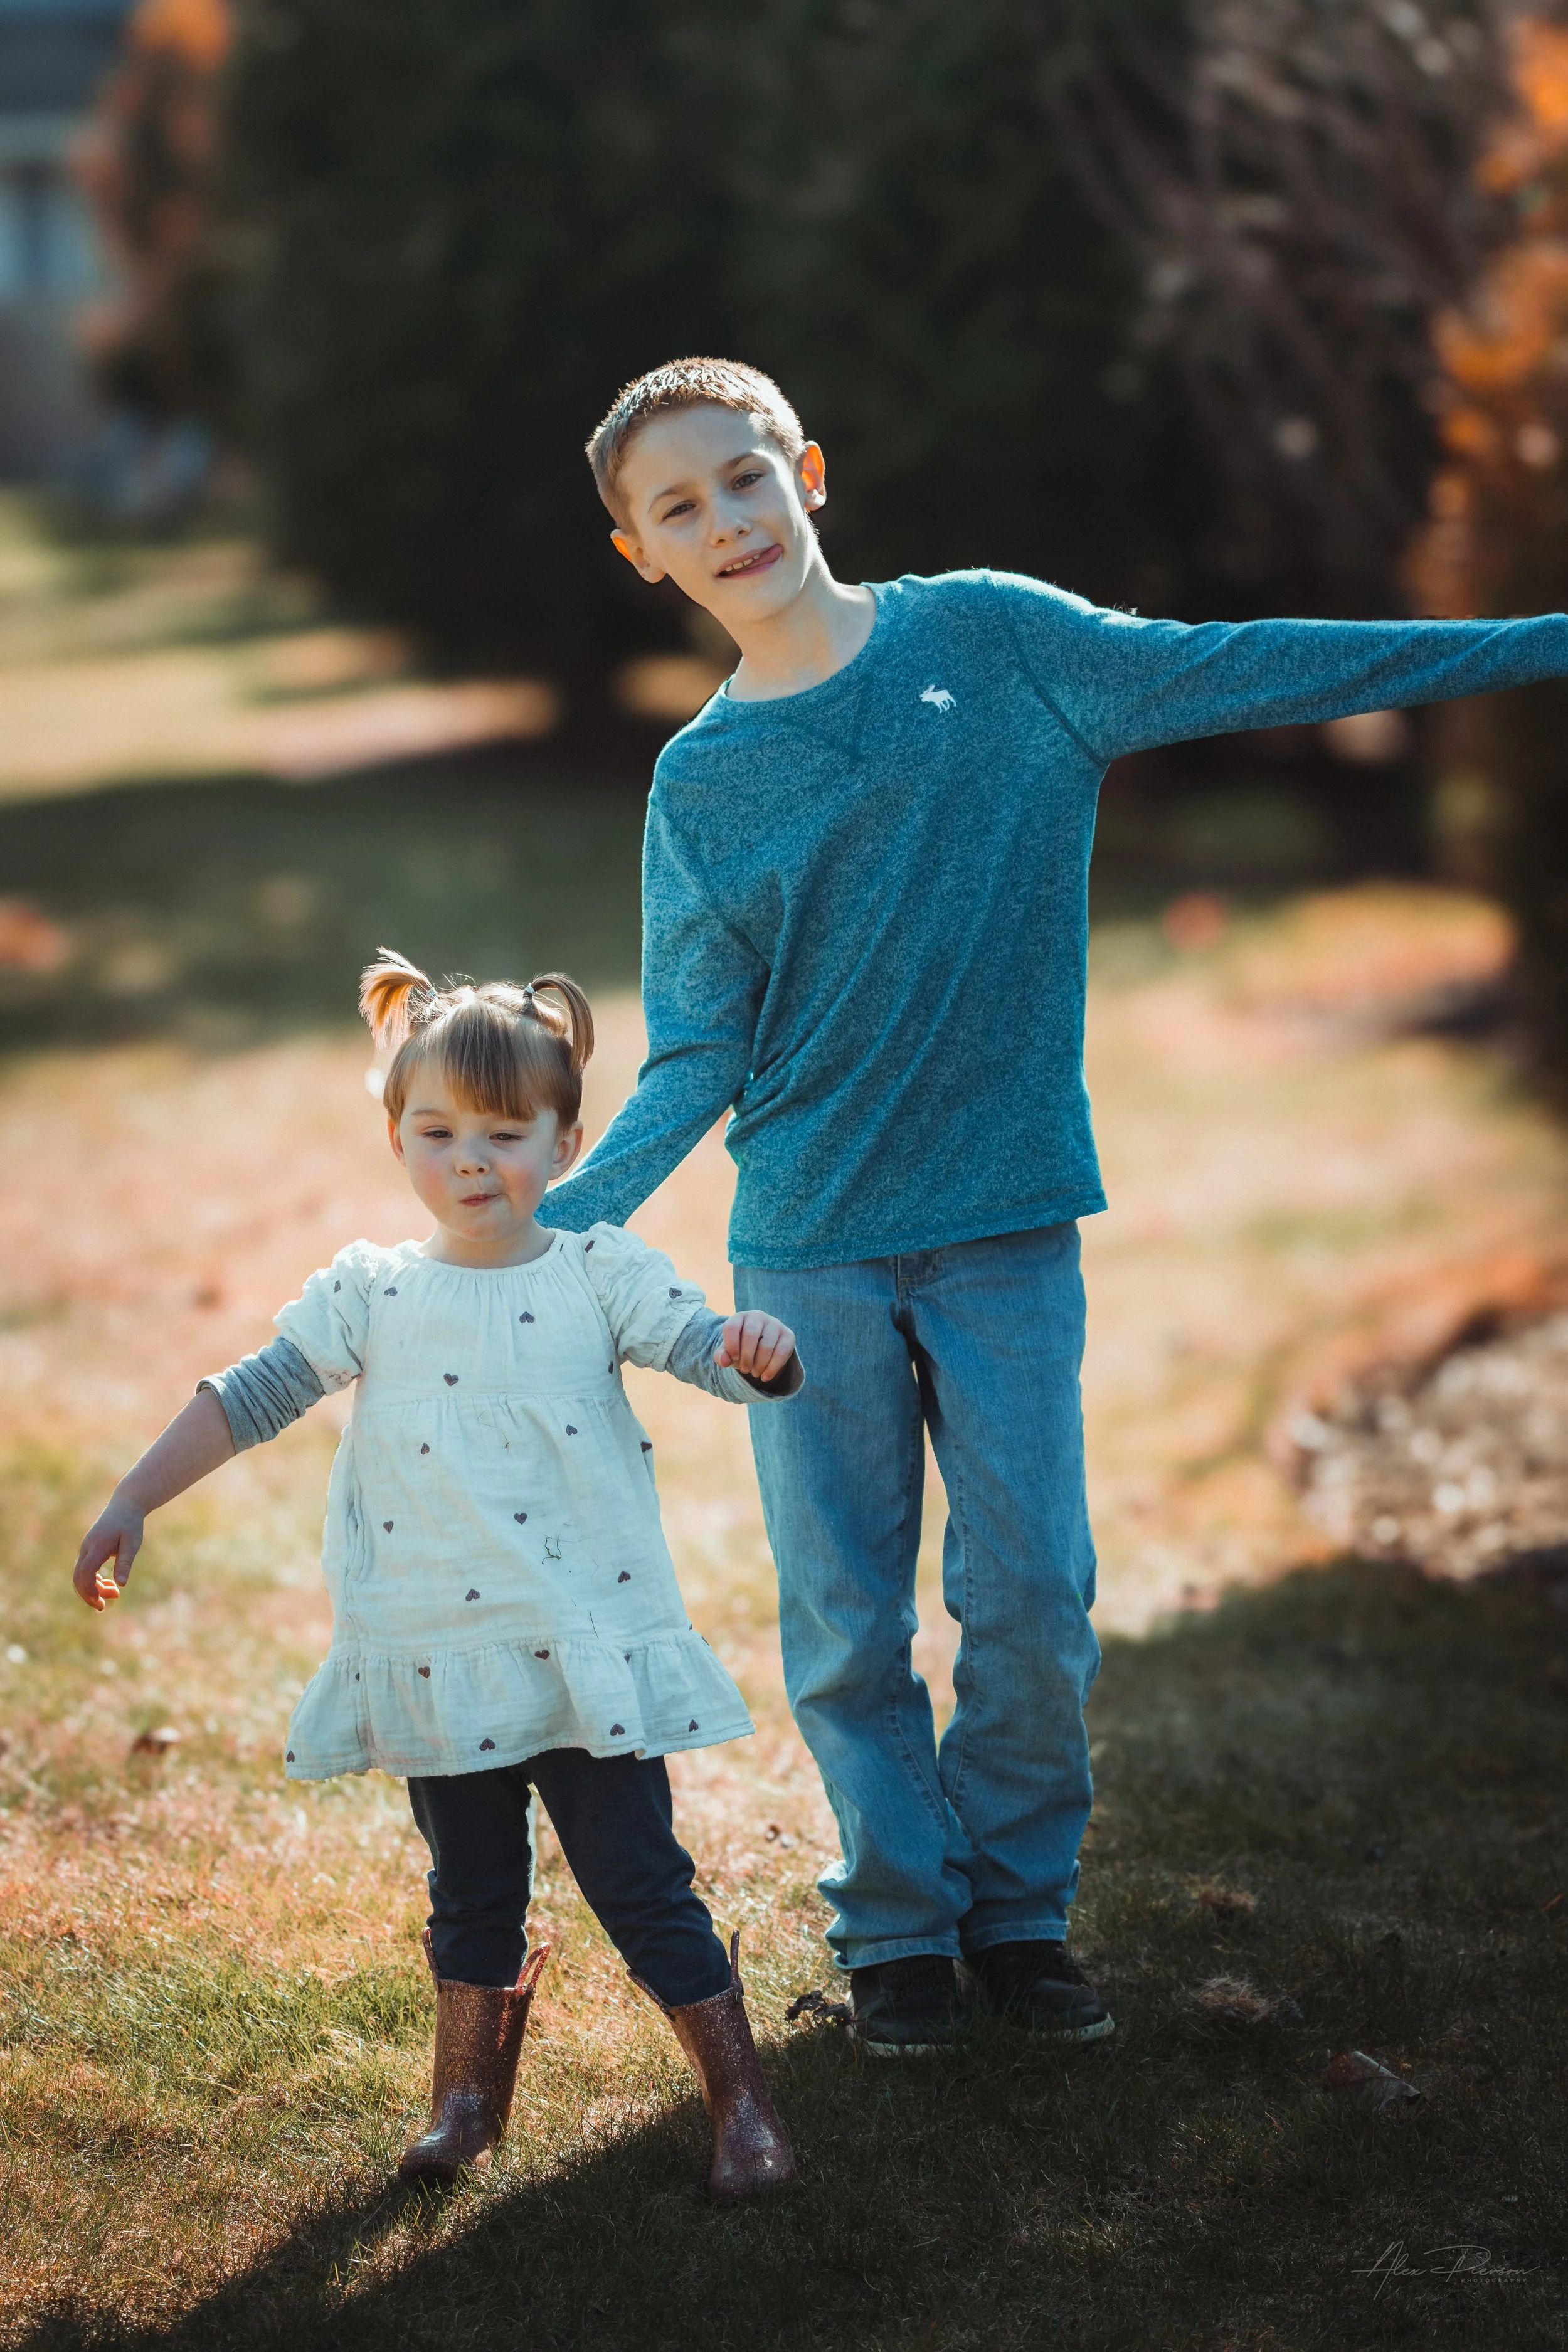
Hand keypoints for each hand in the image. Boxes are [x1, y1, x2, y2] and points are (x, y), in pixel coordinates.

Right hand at [72, 1492, 144, 1610]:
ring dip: (94, 1587)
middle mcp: (87, 1548)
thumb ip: (125, 1562)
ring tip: (115, 1593)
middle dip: (89, 1594)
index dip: (89, 1590)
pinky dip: (94, 1580)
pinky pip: (86, 1569)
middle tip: (103, 1607)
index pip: (85, 1573)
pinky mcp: (89, 1549)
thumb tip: (122, 1584)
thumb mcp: (132, 1543)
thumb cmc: (130, 1523)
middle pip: (79, 1577)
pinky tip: (108, 1584)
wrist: (125, 1505)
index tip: (100, 1604)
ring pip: (82, 1574)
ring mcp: (86, 1549)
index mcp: (96, 1546)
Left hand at [715, 1310, 795, 1384]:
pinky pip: (781, 1352)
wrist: (761, 1347)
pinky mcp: (788, 1335)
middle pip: (750, 1335)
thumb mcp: (728, 1352)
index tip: (732, 1359)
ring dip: (759, 1364)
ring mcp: (775, 1324)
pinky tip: (765, 1377)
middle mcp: (757, 1316)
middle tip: (744, 1370)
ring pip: (767, 1345)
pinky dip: (772, 1368)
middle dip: (746, 1357)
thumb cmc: (741, 1348)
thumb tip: (723, 1361)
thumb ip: (721, 1356)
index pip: (731, 1327)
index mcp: (740, 1317)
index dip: (731, 1345)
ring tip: (755, 1373)